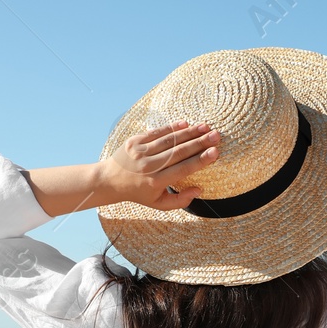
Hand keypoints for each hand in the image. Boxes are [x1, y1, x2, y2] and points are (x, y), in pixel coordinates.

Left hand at [100, 121, 219, 209]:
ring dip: (189, 132)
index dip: (200, 160)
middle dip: (200, 142)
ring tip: (206, 127)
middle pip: (179, 152)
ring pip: (170, 140)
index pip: (183, 169)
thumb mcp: (159, 204)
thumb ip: (180, 201)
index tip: (215, 153)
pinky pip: (157, 132)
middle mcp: (148, 166)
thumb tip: (199, 190)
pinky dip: (172, 127)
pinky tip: (186, 123)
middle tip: (216, 136)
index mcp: (155, 182)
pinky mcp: (134, 141)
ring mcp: (140, 152)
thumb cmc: (139, 193)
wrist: (110, 180)